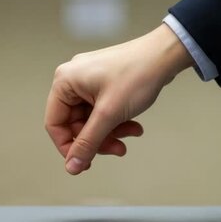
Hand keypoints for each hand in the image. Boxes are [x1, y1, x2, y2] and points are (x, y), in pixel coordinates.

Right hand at [45, 24, 193, 174]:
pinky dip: (117, 122)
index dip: (68, 146)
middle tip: (116, 149)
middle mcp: (73, 80)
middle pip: (75, 124)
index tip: (84, 162)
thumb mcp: (109, 114)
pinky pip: (102, 111)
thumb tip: (72, 166)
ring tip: (131, 135)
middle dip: (97, 139)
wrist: (165, 55)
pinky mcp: (104, 84)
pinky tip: (134, 126)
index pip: (54, 124)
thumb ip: (88, 142)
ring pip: (91, 120)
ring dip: (110, 133)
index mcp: (65, 82)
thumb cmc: (137, 74)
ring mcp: (89, 82)